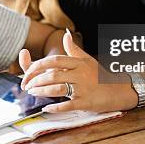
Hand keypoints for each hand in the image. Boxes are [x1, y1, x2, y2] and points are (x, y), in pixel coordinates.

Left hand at [20, 31, 137, 112]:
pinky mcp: (86, 102)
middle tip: (26, 85)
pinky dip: (56, 108)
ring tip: (32, 92)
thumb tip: (65, 35)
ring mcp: (83, 88)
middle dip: (35, 80)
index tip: (28, 71)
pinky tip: (46, 108)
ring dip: (42, 91)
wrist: (119, 90)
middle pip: (52, 75)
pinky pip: (68, 105)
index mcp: (78, 63)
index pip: (54, 61)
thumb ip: (74, 49)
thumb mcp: (87, 60)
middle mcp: (80, 74)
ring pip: (57, 89)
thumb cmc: (100, 75)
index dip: (38, 65)